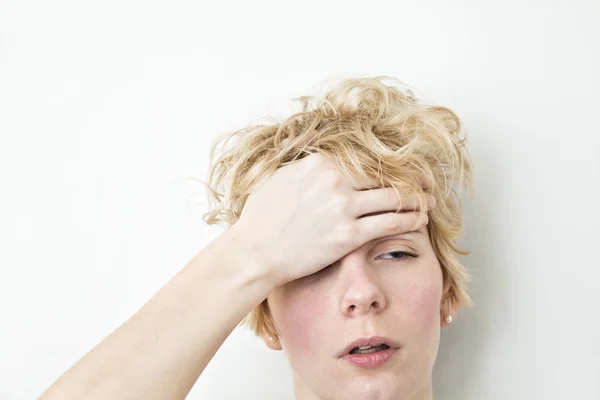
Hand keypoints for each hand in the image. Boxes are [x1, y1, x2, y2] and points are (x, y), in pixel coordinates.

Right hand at [230, 153, 435, 287]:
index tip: (408, 168)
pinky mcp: (348, 236)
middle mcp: (336, 180)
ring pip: (395, 198)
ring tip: (429, 203)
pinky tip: (420, 220)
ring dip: (418, 200)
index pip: (370, 157)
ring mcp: (343, 208)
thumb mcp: (279, 174)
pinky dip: (411, 220)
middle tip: (428, 184)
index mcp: (321, 163)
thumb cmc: (262, 216)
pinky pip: (390, 223)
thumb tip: (315, 134)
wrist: (255, 251)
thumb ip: (302, 152)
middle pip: (388, 174)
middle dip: (414, 179)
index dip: (396, 163)